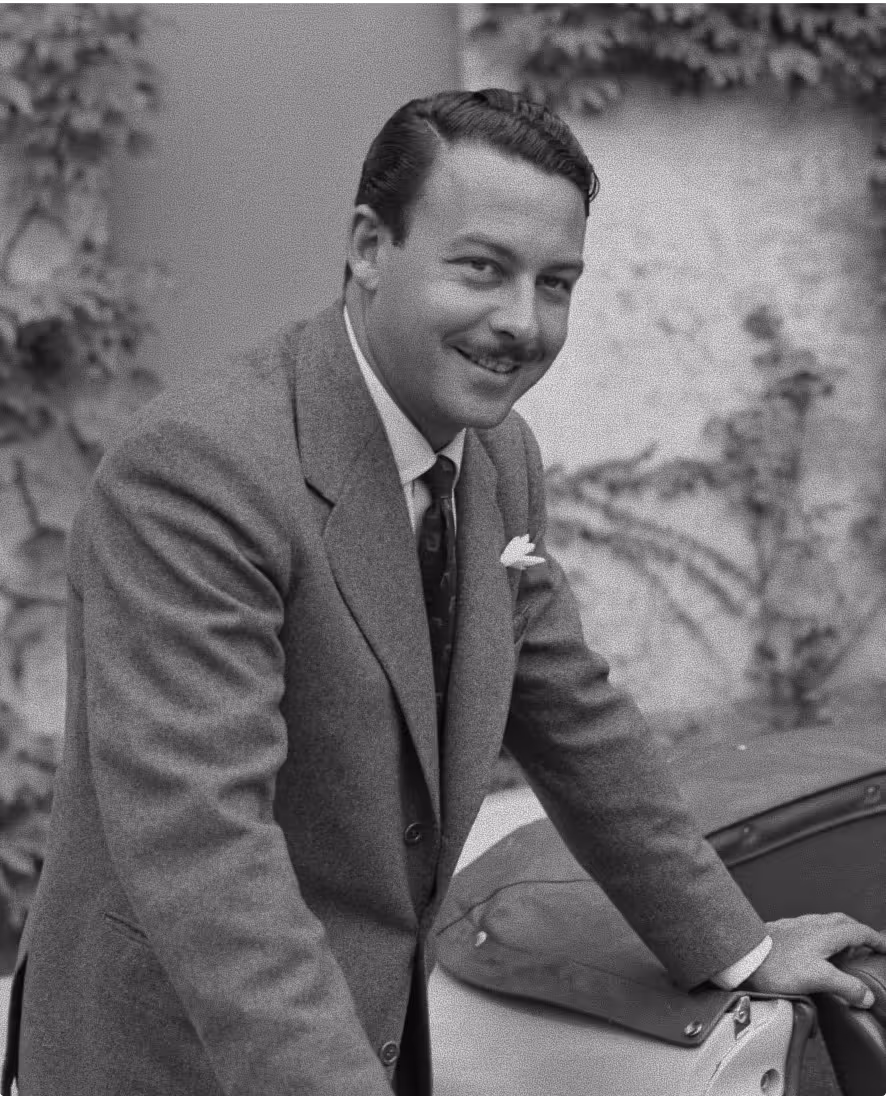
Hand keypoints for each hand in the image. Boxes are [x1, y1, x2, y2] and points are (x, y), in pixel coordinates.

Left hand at [746, 913, 885, 1007]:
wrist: (743, 955)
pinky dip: (821, 937)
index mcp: (826, 932)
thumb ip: (845, 986)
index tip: (884, 948)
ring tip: (842, 953)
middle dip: (858, 933)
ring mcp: (797, 926)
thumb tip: (867, 995)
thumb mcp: (818, 978)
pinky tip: (814, 951)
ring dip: (839, 934)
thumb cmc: (777, 965)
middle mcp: (813, 924)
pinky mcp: (784, 931)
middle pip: (843, 922)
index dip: (875, 939)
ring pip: (825, 924)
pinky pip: (810, 929)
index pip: (859, 930)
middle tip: (866, 947)